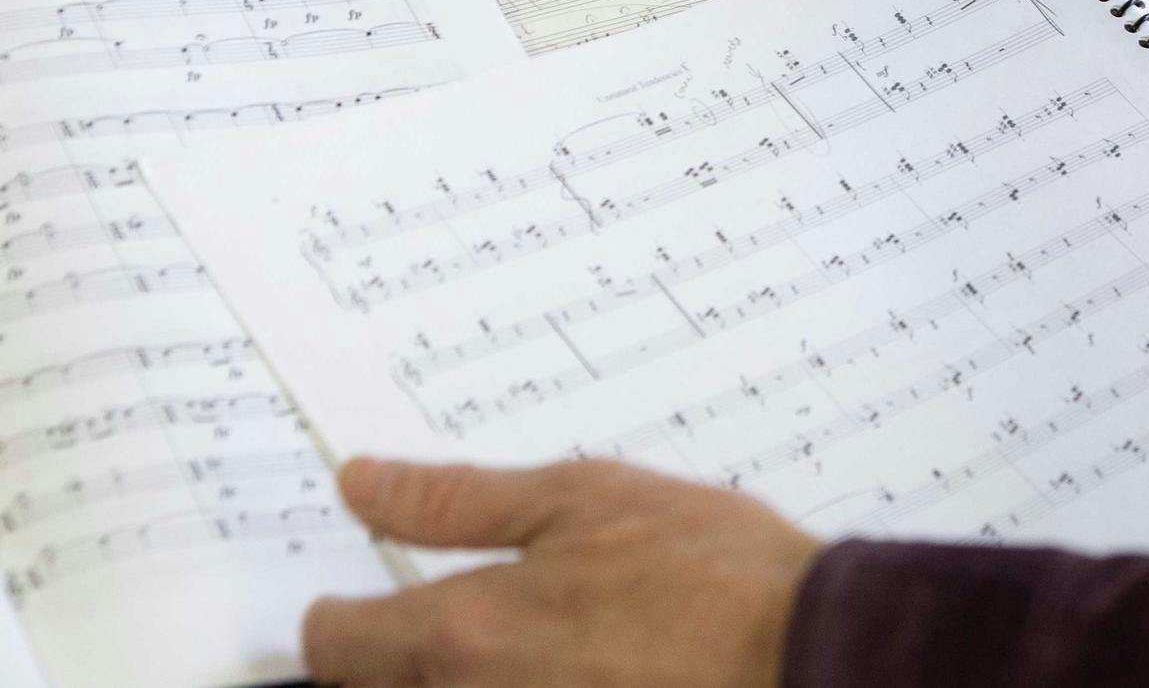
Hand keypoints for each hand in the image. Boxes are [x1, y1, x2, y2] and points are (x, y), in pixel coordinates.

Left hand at [304, 457, 821, 687]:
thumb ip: (458, 500)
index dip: (337, 611)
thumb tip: (363, 484)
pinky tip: (590, 661)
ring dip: (470, 673)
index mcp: (461, 637)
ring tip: (555, 634)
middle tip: (479, 607)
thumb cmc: (711, 575)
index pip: (336, 642)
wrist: (806, 655)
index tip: (353, 594)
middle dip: (403, 653)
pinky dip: (532, 684)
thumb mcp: (583, 498)